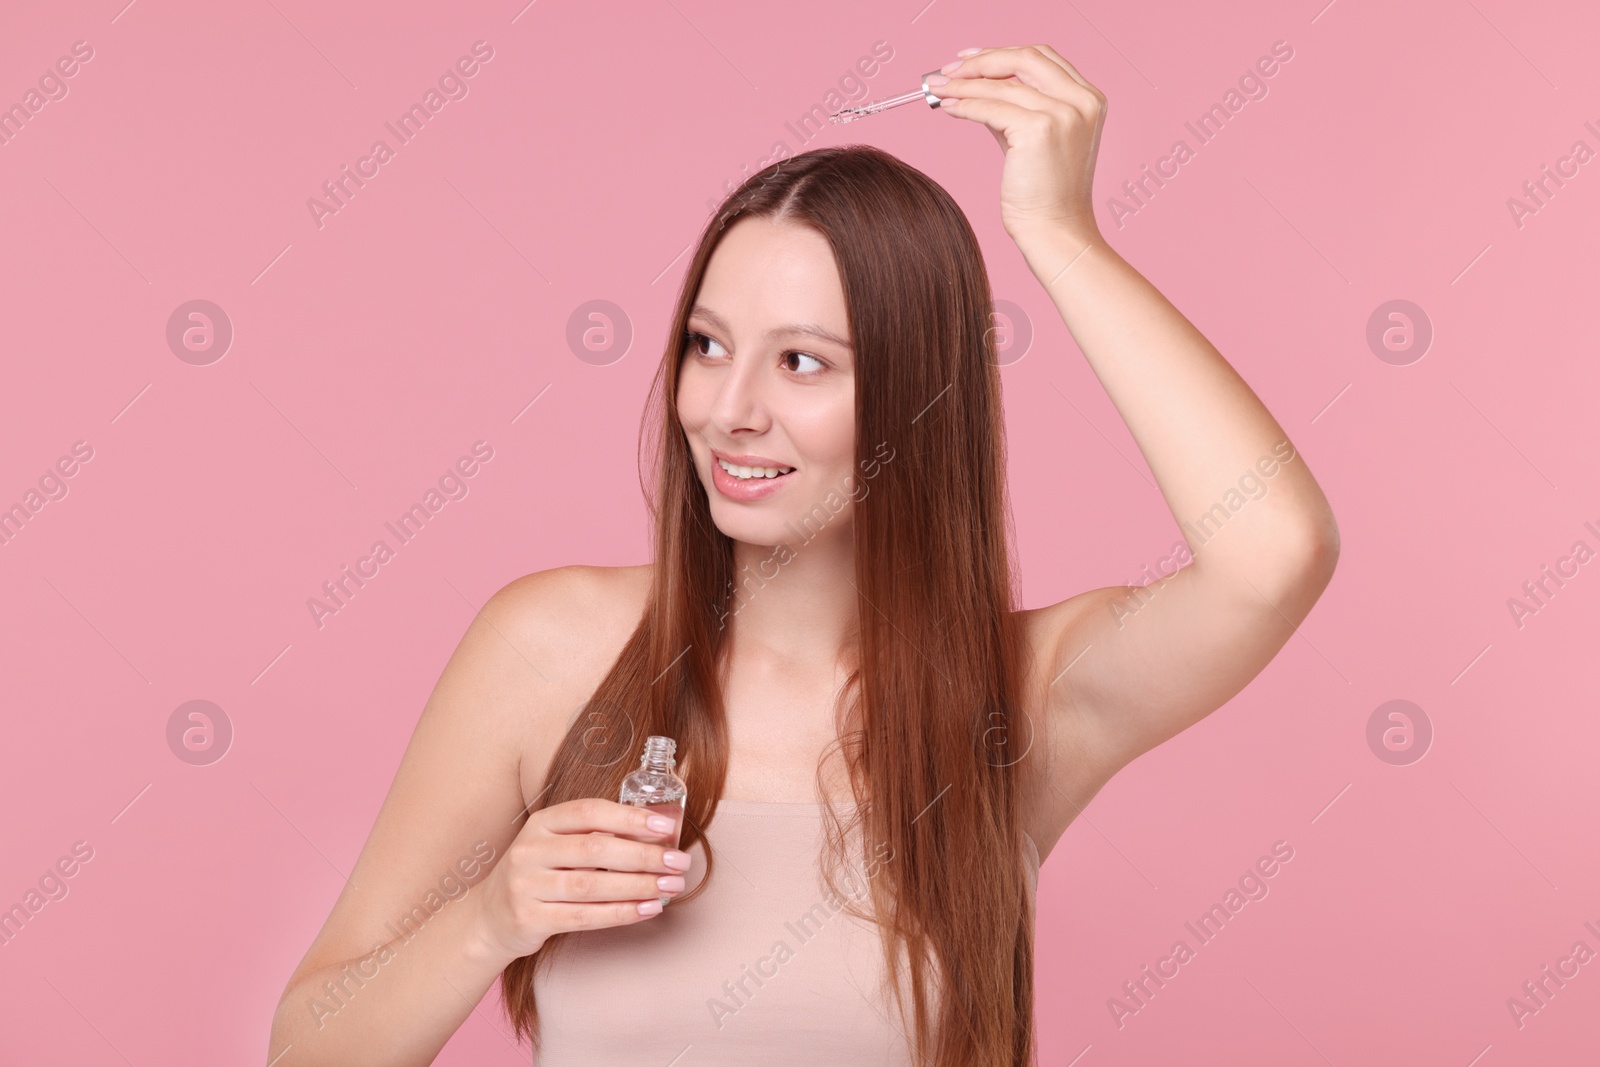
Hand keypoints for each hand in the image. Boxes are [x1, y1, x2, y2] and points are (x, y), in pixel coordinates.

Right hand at [467, 797, 691, 961]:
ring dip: (638, 886)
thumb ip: (594, 836)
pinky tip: (647, 909)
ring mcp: (525, 885)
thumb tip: (656, 834)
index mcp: (541, 823)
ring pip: (592, 885)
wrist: (490, 917)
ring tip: (670, 886)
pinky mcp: (529, 918)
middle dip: (644, 855)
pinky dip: (620, 913)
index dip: (630, 817)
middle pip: (595, 849)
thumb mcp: (556, 845)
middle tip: (678, 862)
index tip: (665, 826)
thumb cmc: (539, 874)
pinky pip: (583, 917)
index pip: (589, 811)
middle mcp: (529, 850)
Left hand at [931, 44, 1106, 246]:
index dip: (1002, 53)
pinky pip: (990, 107)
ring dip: (964, 83)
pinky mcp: (1039, 130)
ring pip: (1002, 83)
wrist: (1054, 230)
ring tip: (938, 88)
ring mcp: (1063, 114)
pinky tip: (948, 108)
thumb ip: (1015, 109)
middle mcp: (1081, 101)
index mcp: (1088, 99)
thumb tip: (973, 86)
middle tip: (949, 70)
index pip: (1042, 57)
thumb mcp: (1035, 139)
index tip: (970, 58)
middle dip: (981, 60)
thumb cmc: (1045, 193)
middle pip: (1025, 57)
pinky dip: (964, 104)